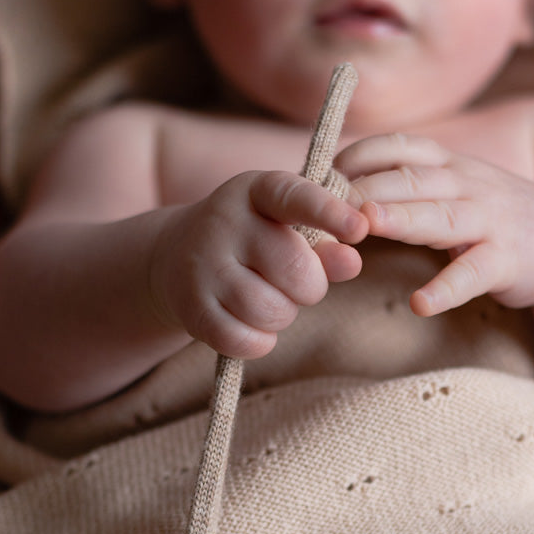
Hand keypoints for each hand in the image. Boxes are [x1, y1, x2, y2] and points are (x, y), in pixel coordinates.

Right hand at [149, 171, 366, 359]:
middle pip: (295, 270)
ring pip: (271, 311)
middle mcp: (225, 221)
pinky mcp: (192, 308)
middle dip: (311, 288)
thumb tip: (353, 262)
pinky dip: (259, 343)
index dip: (328, 213)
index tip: (359, 229)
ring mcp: (203, 265)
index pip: (294, 197)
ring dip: (283, 317)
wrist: (174, 257)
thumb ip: (325, 246)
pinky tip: (253, 328)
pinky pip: (244, 341)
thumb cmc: (252, 243)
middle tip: (298, 286)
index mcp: (255, 190)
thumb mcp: (287, 231)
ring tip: (270, 302)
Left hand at [337, 134, 533, 316]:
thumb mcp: (454, 190)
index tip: (319, 175)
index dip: (358, 157)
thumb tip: (344, 188)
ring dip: (401, 218)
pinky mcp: (507, 261)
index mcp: (449, 166)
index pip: (398, 148)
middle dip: (365, 188)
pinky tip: (421, 303)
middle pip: (410, 180)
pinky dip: (447, 288)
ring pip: (440, 216)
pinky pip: (473, 274)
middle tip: (321, 203)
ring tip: (365, 226)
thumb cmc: (496, 219)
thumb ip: (409, 186)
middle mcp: (467, 185)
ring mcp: (489, 221)